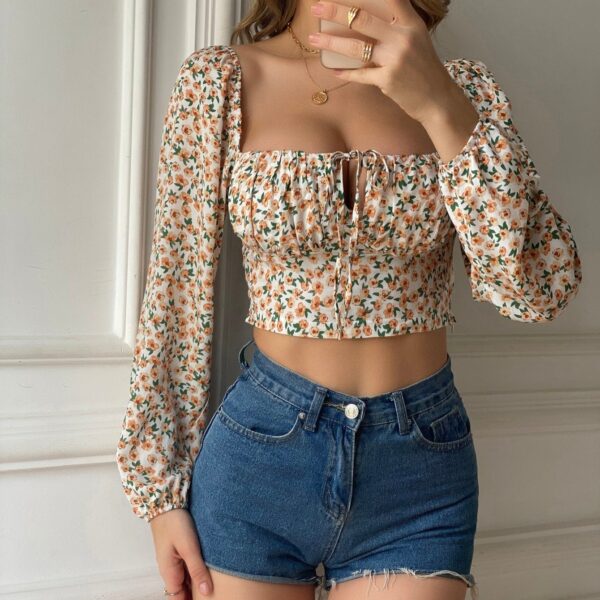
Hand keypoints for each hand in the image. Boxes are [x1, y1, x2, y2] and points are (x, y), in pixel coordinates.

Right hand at [150, 508, 212, 598]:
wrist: (165, 502)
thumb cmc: (175, 523)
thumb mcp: (189, 547)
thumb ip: (197, 570)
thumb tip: (206, 593)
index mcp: (170, 573)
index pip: (179, 599)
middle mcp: (169, 570)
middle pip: (182, 591)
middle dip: (194, 595)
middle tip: (213, 595)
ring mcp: (173, 561)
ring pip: (185, 580)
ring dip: (196, 583)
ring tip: (213, 584)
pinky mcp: (177, 551)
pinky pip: (186, 568)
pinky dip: (195, 572)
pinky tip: (207, 569)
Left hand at [308, 0, 457, 123]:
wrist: (437, 99)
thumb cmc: (423, 69)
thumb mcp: (416, 39)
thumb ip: (397, 27)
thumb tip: (365, 19)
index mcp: (411, 23)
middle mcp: (403, 37)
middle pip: (362, 19)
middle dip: (335, 11)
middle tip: (316, 7)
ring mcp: (395, 59)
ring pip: (355, 47)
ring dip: (331, 42)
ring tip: (313, 39)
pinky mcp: (387, 79)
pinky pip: (360, 74)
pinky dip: (345, 73)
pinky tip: (333, 70)